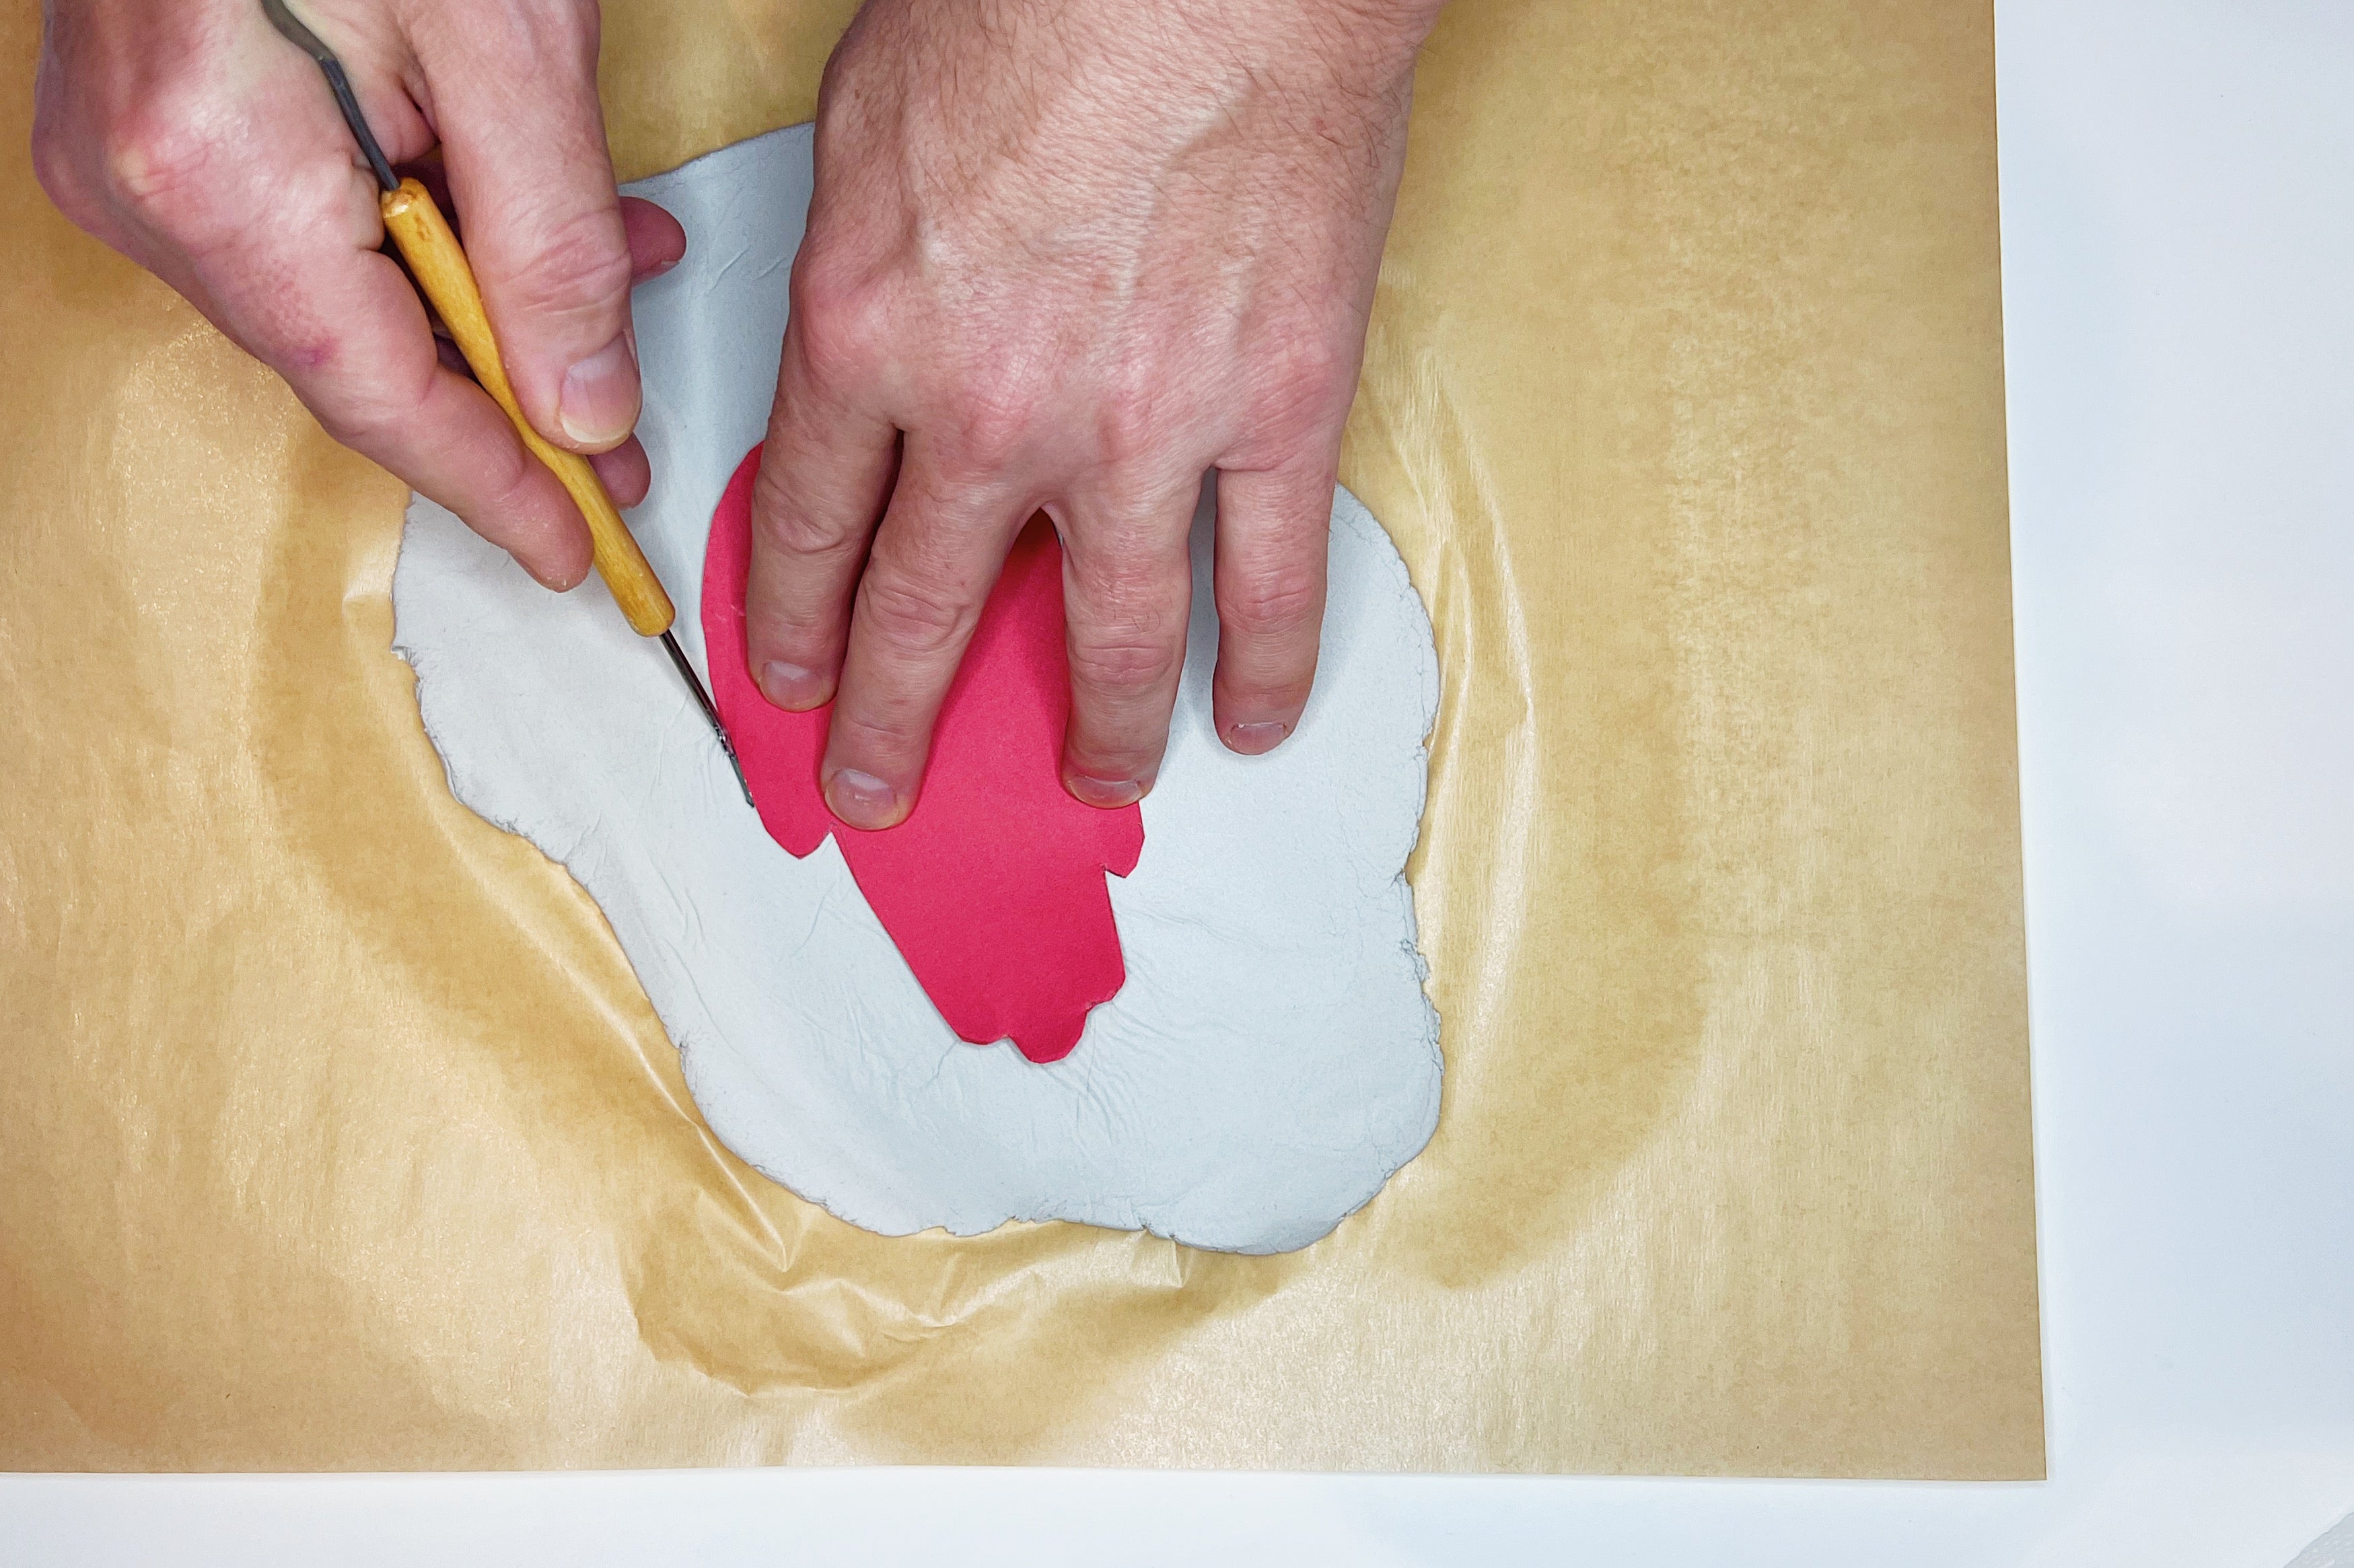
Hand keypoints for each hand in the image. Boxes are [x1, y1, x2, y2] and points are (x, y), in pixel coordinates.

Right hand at [33, 0, 683, 586]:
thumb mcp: (508, 46)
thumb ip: (552, 244)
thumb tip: (581, 400)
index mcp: (221, 179)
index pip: (383, 402)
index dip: (495, 488)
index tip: (581, 548)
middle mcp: (147, 183)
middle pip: (357, 357)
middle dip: (506, 391)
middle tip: (617, 433)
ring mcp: (136, 152)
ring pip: (339, 296)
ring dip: (480, 302)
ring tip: (608, 268)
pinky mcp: (164, 117)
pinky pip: (305, 228)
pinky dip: (419, 234)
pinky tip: (506, 210)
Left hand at [750, 0, 1441, 827]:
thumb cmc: (1040, 2)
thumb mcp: (867, 121)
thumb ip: (851, 262)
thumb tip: (858, 344)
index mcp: (868, 331)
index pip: (814, 525)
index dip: (799, 621)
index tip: (794, 678)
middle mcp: (992, 412)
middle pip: (924, 611)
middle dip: (889, 722)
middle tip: (876, 790)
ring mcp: (1142, 432)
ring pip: (1111, 636)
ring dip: (1097, 733)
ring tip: (1093, 783)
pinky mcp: (1276, 415)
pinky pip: (1271, 580)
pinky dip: (1265, 666)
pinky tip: (1251, 719)